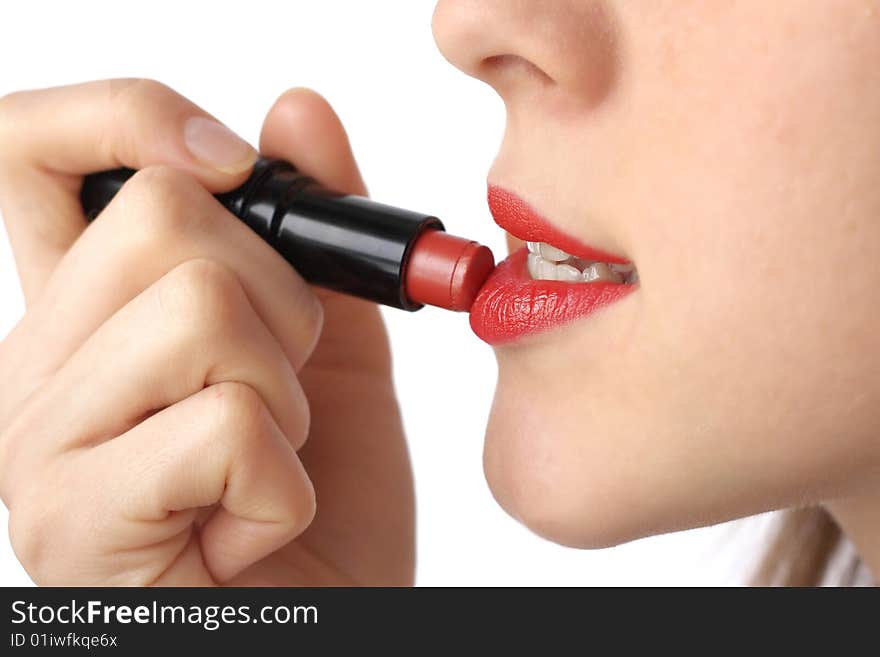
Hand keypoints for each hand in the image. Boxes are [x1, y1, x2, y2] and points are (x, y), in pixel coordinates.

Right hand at [0, 80, 413, 584]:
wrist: (324, 624)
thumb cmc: (321, 502)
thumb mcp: (334, 348)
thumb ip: (315, 231)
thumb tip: (296, 110)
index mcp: (90, 314)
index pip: (33, 150)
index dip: (128, 117)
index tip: (234, 164)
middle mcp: (38, 365)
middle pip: (168, 219)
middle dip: (281, 304)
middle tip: (281, 390)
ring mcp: (41, 444)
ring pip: (205, 310)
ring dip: (286, 396)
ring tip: (265, 463)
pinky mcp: (74, 519)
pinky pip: (226, 425)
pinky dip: (282, 480)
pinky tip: (249, 527)